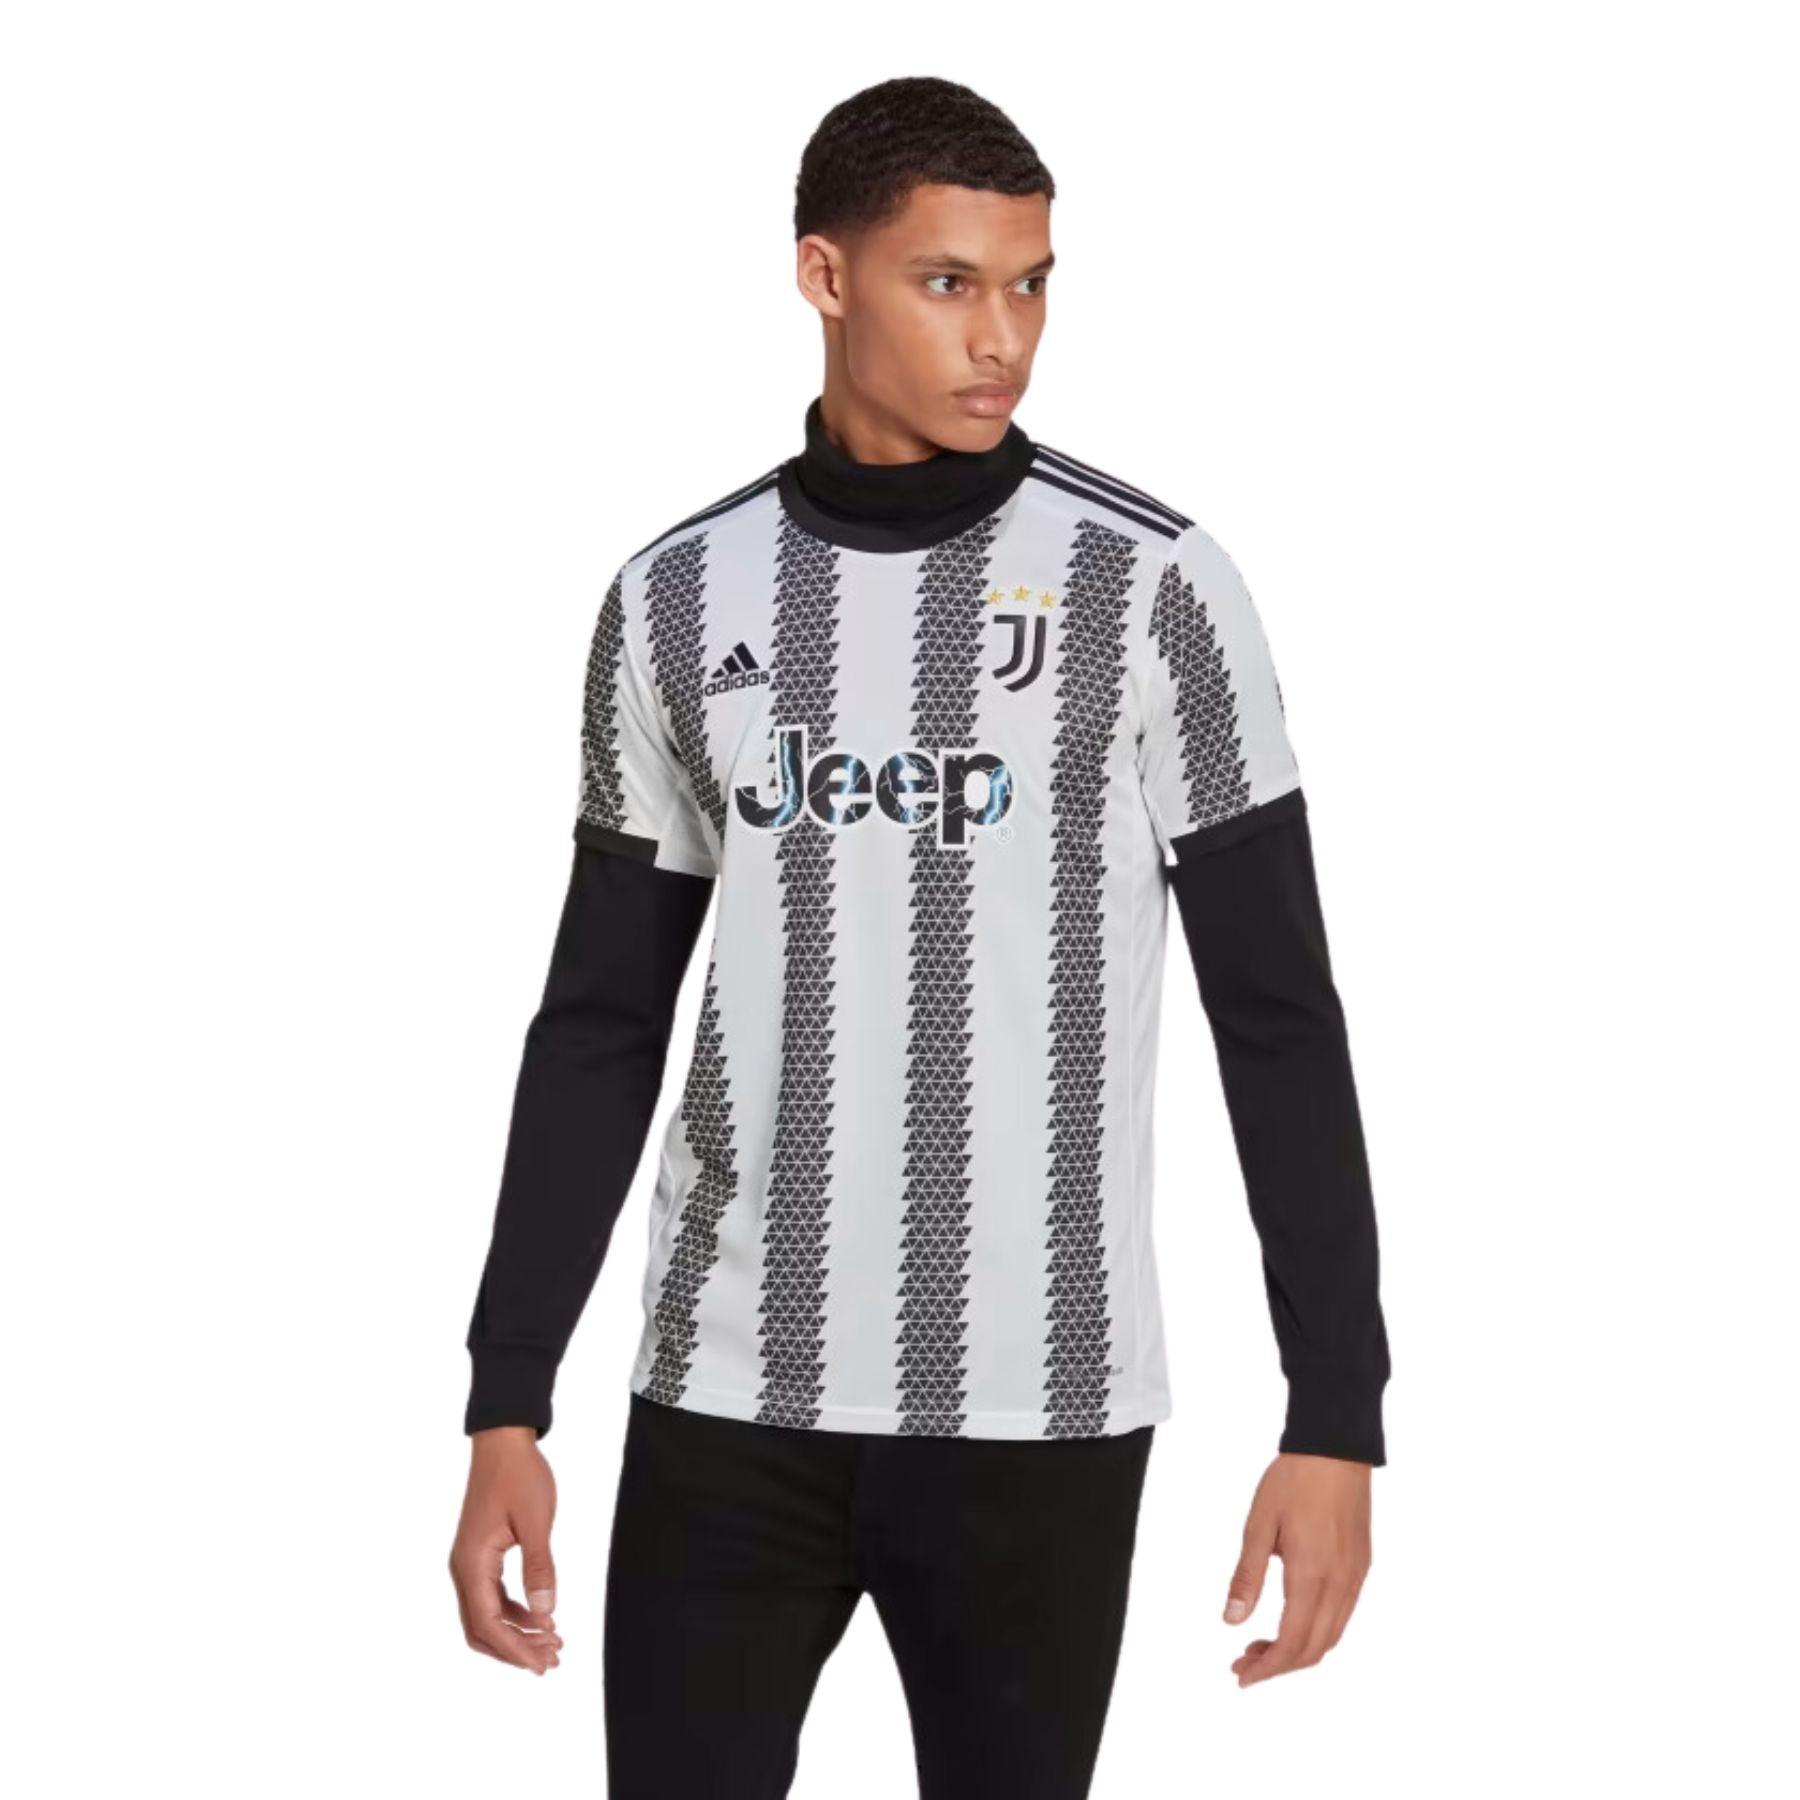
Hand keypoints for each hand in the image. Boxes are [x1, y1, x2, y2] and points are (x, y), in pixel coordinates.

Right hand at [449, 1426, 564, 1674]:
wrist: (503, 1442)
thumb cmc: (519, 1475)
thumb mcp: (536, 1520)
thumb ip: (540, 1567)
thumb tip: (544, 1614)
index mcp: (471, 1563)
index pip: (488, 1623)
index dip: (515, 1649)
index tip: (542, 1663)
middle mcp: (463, 1568)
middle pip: (481, 1629)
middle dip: (515, 1649)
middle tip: (550, 1661)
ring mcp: (469, 1563)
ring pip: (486, 1615)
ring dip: (516, 1633)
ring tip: (553, 1643)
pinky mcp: (480, 1556)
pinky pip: (492, 1596)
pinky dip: (514, 1612)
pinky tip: (539, 1617)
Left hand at [1223, 1452, 1370, 1686]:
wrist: (1335, 1448)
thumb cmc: (1293, 1480)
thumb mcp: (1259, 1525)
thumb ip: (1247, 1576)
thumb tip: (1232, 1620)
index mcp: (1311, 1575)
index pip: (1292, 1642)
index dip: (1267, 1668)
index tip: (1242, 1676)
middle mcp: (1340, 1583)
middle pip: (1314, 1648)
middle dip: (1279, 1665)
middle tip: (1244, 1663)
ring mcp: (1355, 1576)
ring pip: (1331, 1635)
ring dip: (1298, 1650)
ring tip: (1262, 1646)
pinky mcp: (1361, 1566)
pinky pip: (1342, 1615)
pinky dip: (1317, 1630)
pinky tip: (1292, 1619)